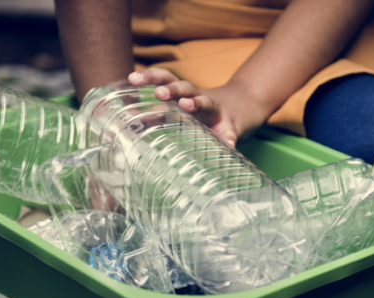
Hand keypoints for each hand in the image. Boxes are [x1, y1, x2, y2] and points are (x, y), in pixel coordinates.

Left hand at [128, 68, 269, 147]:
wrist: (243, 107)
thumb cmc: (203, 113)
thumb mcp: (182, 110)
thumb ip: (159, 113)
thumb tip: (130, 117)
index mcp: (184, 94)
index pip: (165, 79)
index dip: (149, 76)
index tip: (132, 77)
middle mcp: (199, 98)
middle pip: (184, 86)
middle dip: (172, 88)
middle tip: (159, 92)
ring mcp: (216, 111)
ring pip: (206, 101)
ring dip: (196, 102)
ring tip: (187, 105)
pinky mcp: (232, 125)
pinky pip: (230, 132)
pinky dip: (229, 138)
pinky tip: (228, 144)